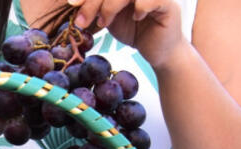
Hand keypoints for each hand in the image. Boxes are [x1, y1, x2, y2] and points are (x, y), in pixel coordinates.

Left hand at [68, 0, 184, 69]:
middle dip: (93, 2)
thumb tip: (73, 2)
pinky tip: (136, 18)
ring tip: (104, 23)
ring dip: (110, 6)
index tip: (72, 4)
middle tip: (82, 21)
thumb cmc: (134, 32)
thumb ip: (95, 8)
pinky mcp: (168, 4)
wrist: (158, 52)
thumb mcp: (108, 18)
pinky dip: (140, 7)